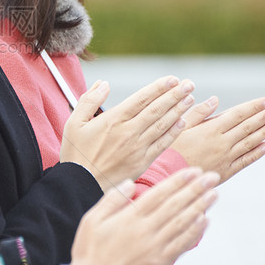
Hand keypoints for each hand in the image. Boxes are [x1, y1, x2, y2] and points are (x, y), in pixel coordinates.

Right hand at [60, 76, 194, 191]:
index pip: (141, 98)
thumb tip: (103, 83)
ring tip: (190, 98)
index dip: (159, 88)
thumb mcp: (74, 122)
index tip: (172, 79)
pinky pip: (162, 144)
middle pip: (156, 109)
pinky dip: (174, 132)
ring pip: (163, 125)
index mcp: (113, 120)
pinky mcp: (142, 162)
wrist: (81, 185)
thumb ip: (89, 100)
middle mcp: (128, 132)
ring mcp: (137, 148)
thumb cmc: (76, 153)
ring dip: (178, 110)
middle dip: (175, 95)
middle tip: (189, 84)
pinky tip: (183, 123)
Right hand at [69, 167, 219, 264]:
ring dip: (200, 207)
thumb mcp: (92, 219)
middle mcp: (146, 231)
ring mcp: (155, 247)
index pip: (160, 194)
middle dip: (196, 189)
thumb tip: (130, 183)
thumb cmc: (90, 249)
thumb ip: (112, 199)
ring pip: (183, 223)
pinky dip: (195, 232)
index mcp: (129, 217)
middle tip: (212, 177)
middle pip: (176, 206)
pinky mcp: (159, 262)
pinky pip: (182, 245)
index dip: (179, 181)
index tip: (194, 171)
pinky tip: (204, 221)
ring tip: (214, 195)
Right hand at [171, 96, 264, 183]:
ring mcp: (225, 158)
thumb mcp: (180, 127)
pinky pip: (245, 161)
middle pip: (248, 127)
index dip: (254, 107)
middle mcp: (222, 143)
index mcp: (210, 130)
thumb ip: (199, 113)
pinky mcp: (225, 171)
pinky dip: (256, 153)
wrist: (167, 176)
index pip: (238, 115)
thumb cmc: (170, 149)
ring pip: (250, 143)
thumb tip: (216, 99)